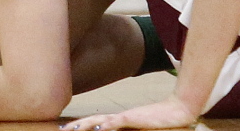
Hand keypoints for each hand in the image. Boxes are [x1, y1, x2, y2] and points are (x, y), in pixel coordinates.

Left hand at [65, 95, 197, 130]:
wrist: (177, 110)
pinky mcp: (135, 118)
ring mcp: (127, 117)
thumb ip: (127, 128)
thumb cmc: (160, 121)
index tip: (68, 128)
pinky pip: (118, 121)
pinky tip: (99, 127)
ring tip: (72, 129)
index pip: (96, 121)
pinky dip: (107, 124)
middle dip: (77, 125)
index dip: (82, 124)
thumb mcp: (140, 127)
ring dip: (86, 125)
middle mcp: (120, 117)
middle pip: (94, 120)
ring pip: (101, 120)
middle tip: (62, 129)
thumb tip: (113, 128)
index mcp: (120, 120)